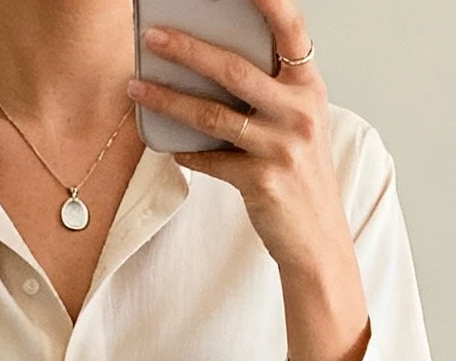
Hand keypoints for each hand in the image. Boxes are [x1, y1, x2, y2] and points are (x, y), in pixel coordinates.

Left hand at [127, 0, 369, 360]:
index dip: (269, 1)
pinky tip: (167, 145)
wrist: (318, 241)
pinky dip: (186, 151)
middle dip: (188, 48)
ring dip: (168, 99)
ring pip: (213, 115)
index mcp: (309, 88)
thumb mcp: (298, 125)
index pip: (291, 30)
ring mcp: (281, 149)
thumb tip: (208, 63)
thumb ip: (269, 92)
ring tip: (137, 87)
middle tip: (153, 35)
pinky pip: (211, 159)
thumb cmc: (302, 177)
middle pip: (235, 69)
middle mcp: (299, 113)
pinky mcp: (261, 183)